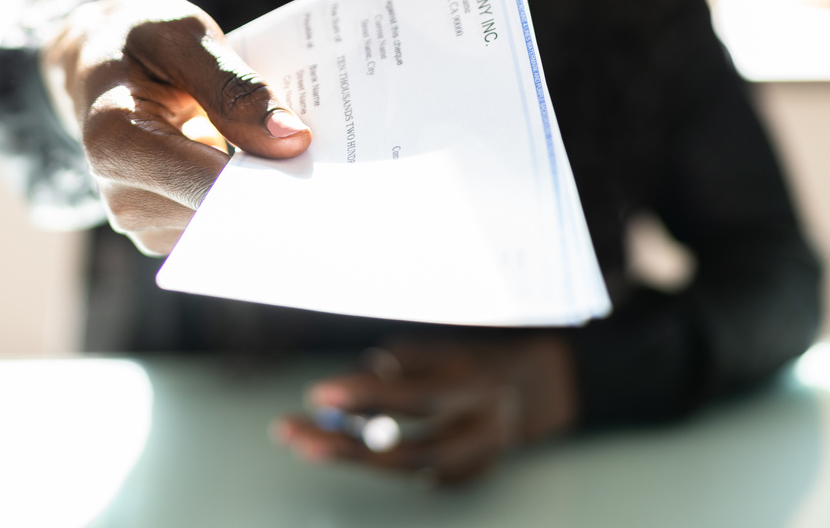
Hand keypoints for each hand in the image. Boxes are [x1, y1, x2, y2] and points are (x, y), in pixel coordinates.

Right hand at [44, 0, 310, 254]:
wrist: (95, 61)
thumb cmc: (139, 39)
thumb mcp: (184, 36)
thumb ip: (234, 86)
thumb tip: (292, 138)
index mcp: (114, 141)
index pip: (206, 183)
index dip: (267, 175)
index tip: (318, 160)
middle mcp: (120, 195)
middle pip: (220, 213)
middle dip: (272, 183)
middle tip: (319, 152)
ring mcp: (141, 220)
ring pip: (228, 226)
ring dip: (262, 191)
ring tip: (280, 145)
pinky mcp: (162, 229)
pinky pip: (221, 226)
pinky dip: (247, 197)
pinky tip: (259, 161)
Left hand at [271, 338, 578, 484]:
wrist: (534, 389)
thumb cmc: (470, 360)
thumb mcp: (440, 348)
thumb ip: (401, 368)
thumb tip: (351, 391)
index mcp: (477, 382)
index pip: (417, 395)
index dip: (366, 396)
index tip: (318, 394)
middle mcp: (483, 428)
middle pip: (410, 450)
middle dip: (348, 446)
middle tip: (295, 434)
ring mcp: (479, 461)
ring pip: (408, 470)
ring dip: (353, 456)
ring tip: (304, 442)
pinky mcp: (468, 480)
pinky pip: (416, 474)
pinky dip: (383, 460)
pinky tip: (353, 447)